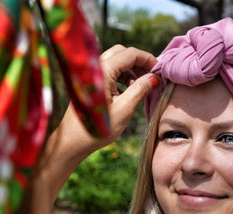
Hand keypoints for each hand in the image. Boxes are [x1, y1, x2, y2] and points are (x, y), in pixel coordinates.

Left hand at [40, 46, 158, 196]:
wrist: (72, 142)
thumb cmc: (98, 129)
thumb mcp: (125, 109)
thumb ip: (140, 89)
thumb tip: (155, 77)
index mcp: (103, 70)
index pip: (130, 54)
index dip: (148, 59)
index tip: (160, 70)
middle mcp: (94, 68)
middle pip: (121, 53)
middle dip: (139, 62)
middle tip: (151, 76)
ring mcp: (90, 75)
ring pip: (115, 62)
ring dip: (130, 70)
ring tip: (141, 87)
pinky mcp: (89, 83)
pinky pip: (108, 72)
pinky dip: (121, 77)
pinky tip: (127, 92)